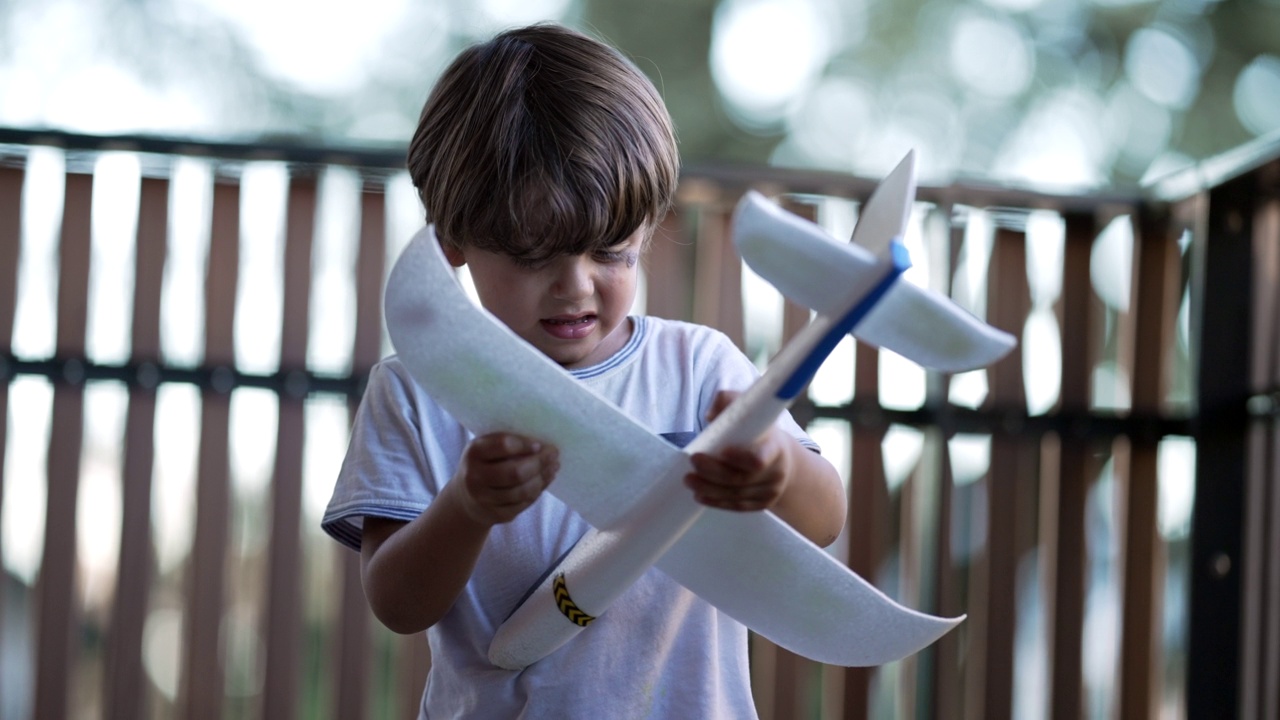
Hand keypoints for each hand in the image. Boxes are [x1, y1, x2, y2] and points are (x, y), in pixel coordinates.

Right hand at [451, 433, 558, 525]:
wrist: (465, 498)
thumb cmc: (483, 464)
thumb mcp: (486, 448)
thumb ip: (506, 443)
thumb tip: (542, 444)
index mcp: (474, 452)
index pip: (503, 445)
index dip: (525, 444)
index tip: (540, 444)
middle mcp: (475, 477)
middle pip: (516, 472)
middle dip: (540, 462)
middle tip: (554, 454)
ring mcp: (484, 499)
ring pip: (522, 491)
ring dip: (542, 478)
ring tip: (553, 467)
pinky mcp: (495, 514)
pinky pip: (523, 503)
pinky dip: (538, 492)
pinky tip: (544, 481)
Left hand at [684, 390, 793, 511]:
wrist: (781, 458)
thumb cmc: (757, 430)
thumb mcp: (748, 410)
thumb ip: (728, 402)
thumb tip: (711, 414)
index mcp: (775, 447)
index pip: (759, 459)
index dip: (740, 458)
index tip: (721, 451)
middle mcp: (776, 472)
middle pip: (740, 479)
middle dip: (713, 472)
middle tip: (693, 462)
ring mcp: (770, 491)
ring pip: (736, 495)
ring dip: (709, 489)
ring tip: (689, 480)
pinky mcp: (762, 504)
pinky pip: (737, 506)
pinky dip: (717, 502)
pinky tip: (700, 495)